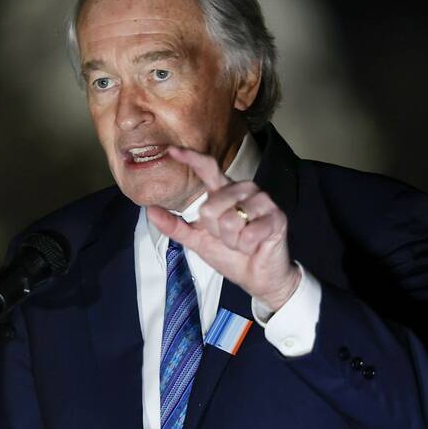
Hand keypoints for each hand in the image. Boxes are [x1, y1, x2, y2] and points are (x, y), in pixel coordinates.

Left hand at [146, 146, 300, 311]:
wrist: (258, 278)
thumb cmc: (231, 255)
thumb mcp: (198, 241)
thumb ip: (175, 227)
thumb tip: (150, 211)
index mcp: (224, 192)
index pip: (207, 168)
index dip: (190, 158)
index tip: (171, 150)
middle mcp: (244, 190)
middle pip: (212, 205)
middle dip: (216, 231)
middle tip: (229, 238)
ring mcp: (263, 201)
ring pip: (230, 219)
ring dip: (232, 241)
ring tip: (243, 242)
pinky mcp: (277, 217)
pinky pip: (248, 233)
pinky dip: (246, 247)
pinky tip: (255, 246)